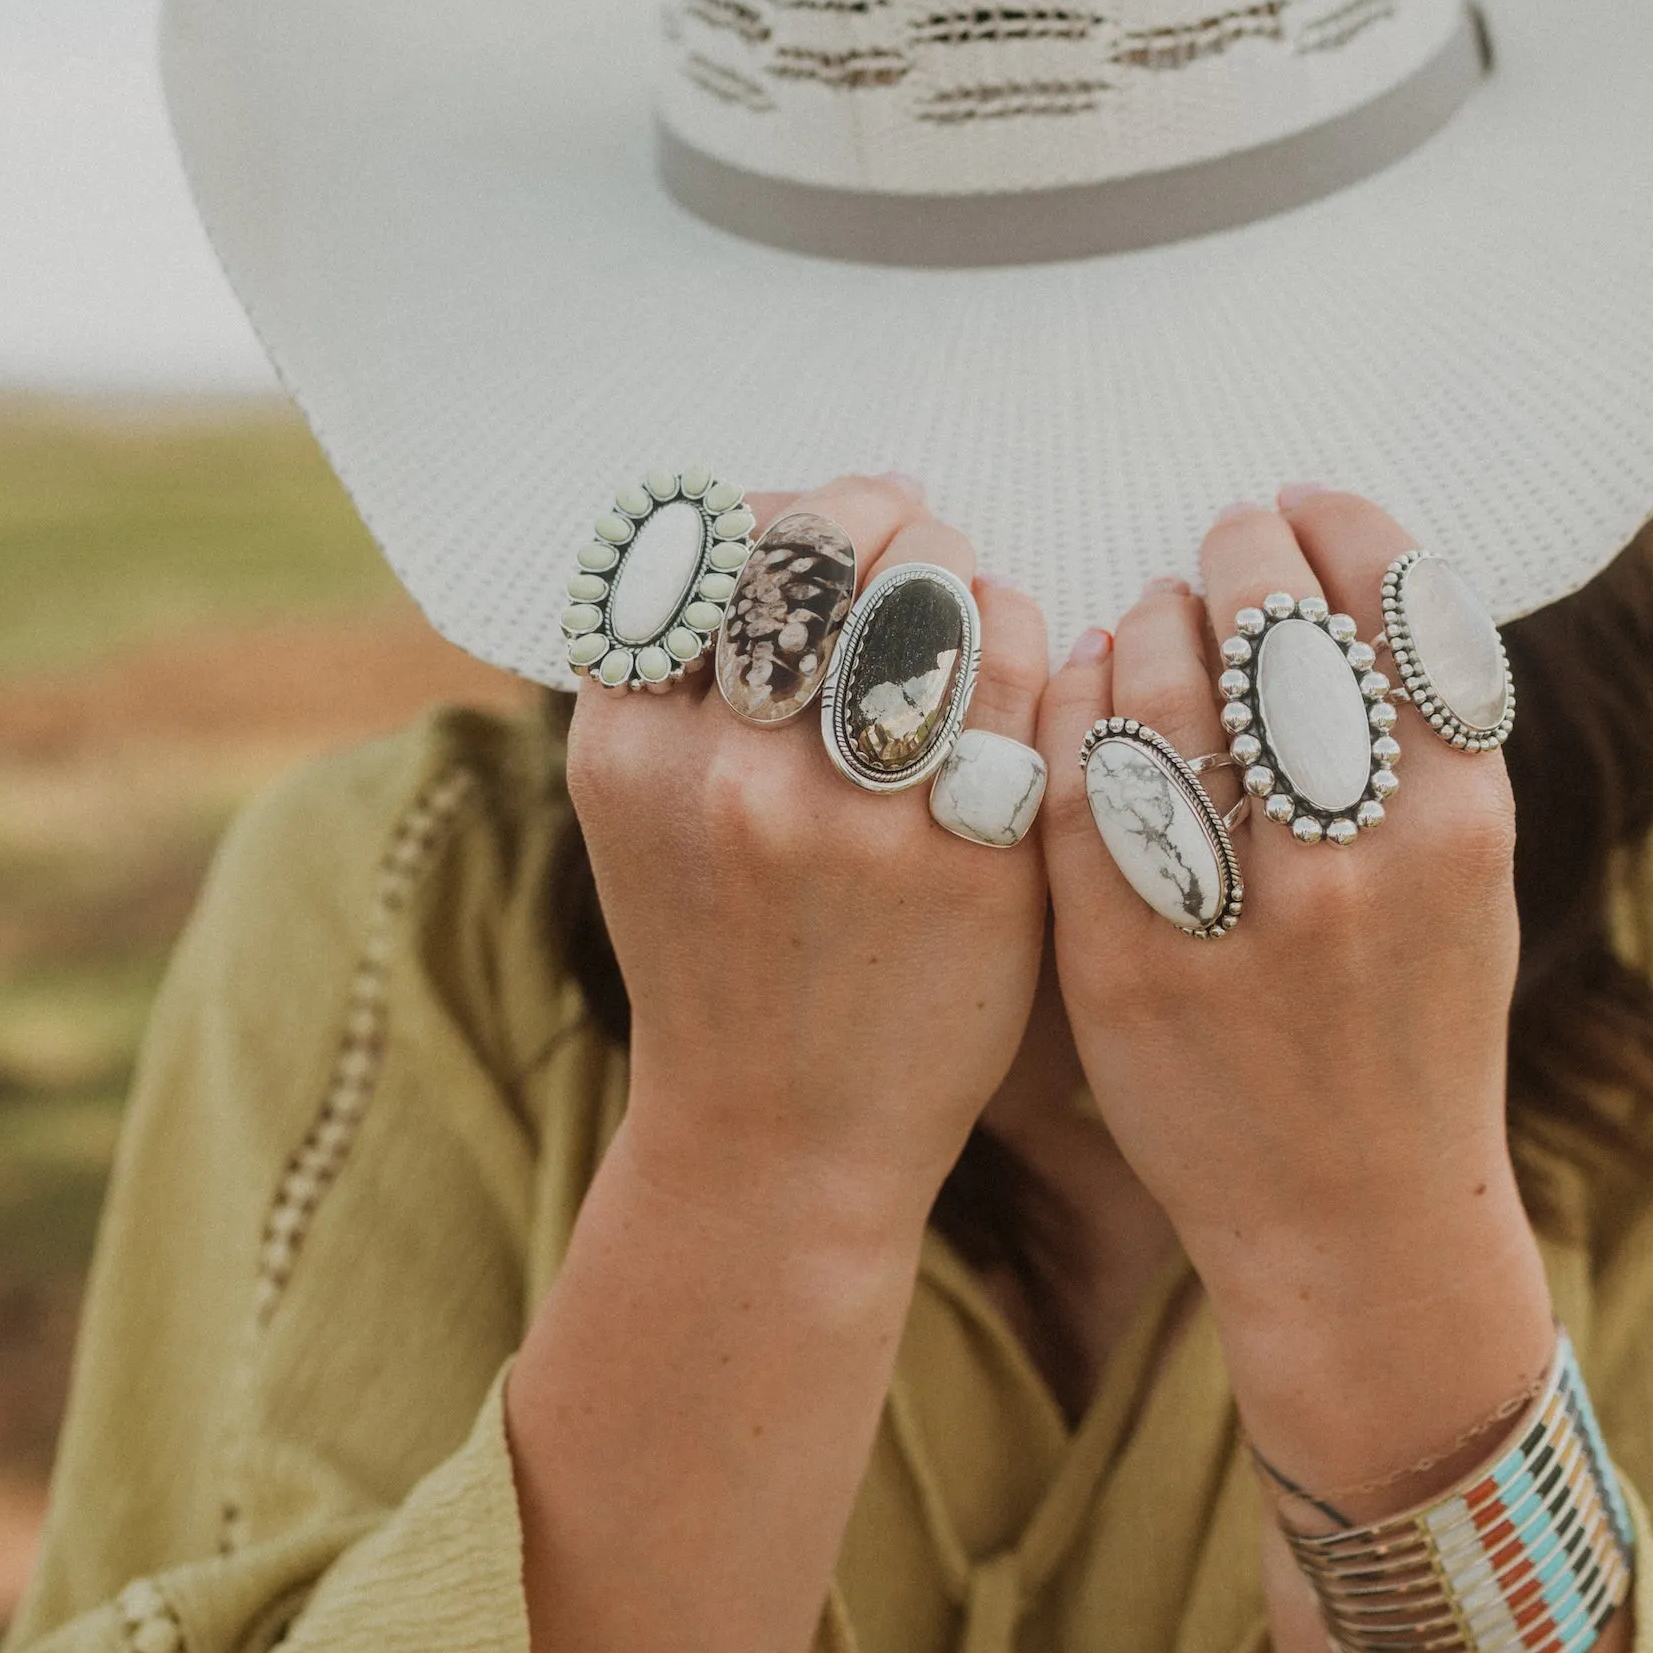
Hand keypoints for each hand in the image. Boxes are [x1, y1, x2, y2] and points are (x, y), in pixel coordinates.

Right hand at [567, 475, 1049, 1232]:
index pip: (704, 549)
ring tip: (958, 585)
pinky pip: (1018, 671)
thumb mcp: (642, 815)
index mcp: (630, 751)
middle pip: (816, 547)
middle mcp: (727, 775)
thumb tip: (762, 525)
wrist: (778, 1139)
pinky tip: (1015, 651)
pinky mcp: (966, 862)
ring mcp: (852, 821)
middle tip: (906, 531)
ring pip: (925, 589)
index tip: (809, 529)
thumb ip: (676, 686)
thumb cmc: (721, 956)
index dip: (770, 514)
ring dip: (950, 560)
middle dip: (873, 514)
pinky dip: (1023, 629)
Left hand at [1035, 487, 1553, 1511]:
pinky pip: (1077, 792)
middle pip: (1273, 636)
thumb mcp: (1467, 884)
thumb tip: (1352, 580)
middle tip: (1219, 541)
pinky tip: (1081, 691)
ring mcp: (1236, 919)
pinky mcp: (1127, 967)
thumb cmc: (1412, 1032)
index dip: (1340, 529)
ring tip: (1148, 614)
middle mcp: (1354, 863)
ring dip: (1145, 623)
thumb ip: (1424, 747)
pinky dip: (1074, 714)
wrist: (1358, 1221)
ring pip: (1159, 697)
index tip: (1303, 507)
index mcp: (1460, 825)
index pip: (1397, 608)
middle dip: (1237, 558)